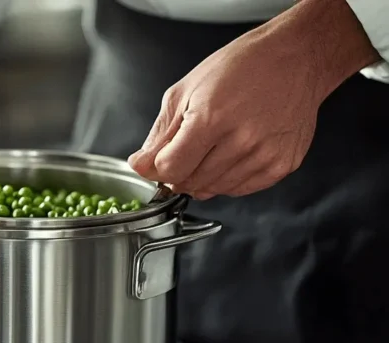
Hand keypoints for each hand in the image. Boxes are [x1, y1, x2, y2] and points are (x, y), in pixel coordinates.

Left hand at [127, 0, 379, 199]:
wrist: (296, 58)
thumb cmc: (242, 67)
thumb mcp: (186, 91)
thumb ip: (159, 135)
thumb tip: (140, 165)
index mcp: (212, 118)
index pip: (170, 170)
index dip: (158, 167)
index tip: (160, 159)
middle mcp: (242, 141)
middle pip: (190, 183)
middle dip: (179, 171)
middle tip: (188, 147)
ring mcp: (265, 156)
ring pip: (213, 190)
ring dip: (203, 176)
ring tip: (214, 145)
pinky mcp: (282, 165)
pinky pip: (239, 189)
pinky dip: (228, 178)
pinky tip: (233, 152)